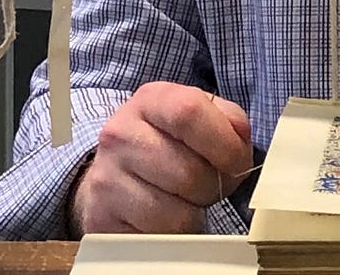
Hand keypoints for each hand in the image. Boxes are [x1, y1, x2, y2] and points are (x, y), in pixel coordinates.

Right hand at [71, 81, 253, 234]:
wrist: (117, 170)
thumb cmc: (172, 143)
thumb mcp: (203, 117)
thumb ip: (231, 122)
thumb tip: (238, 145)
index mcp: (152, 101)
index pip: (188, 113)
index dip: (224, 144)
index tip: (236, 163)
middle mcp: (121, 134)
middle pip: (189, 173)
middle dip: (213, 188)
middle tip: (209, 185)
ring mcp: (106, 177)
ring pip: (176, 214)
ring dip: (194, 215)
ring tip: (185, 200)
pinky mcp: (102, 218)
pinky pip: (158, 238)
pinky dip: (172, 234)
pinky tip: (165, 216)